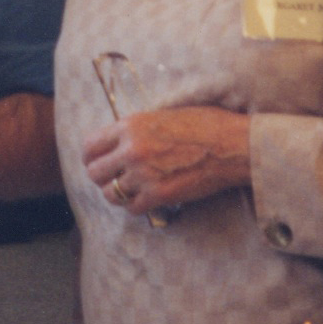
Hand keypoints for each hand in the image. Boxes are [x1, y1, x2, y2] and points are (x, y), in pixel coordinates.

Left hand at [82, 105, 250, 216]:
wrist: (232, 145)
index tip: (96, 161)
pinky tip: (147, 197)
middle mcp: (131, 150)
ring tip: (131, 189)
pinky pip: (132, 208)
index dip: (90, 156)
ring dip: (118, 193)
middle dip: (102, 176)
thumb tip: (120, 140)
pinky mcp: (159, 195)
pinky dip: (137, 205)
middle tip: (114, 177)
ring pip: (111, 194)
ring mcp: (144, 174)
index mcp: (130, 126)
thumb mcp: (162, 115)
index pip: (90, 146)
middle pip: (95, 173)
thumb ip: (137, 129)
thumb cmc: (205, 124)